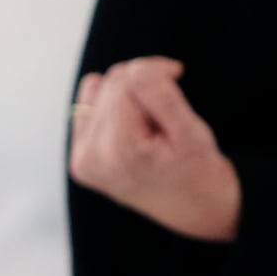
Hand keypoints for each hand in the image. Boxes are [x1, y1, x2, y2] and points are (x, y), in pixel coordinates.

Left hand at [70, 58, 239, 241]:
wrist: (192, 207)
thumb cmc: (197, 168)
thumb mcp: (192, 132)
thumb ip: (163, 96)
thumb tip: (137, 69)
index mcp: (120, 151)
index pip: (130, 80)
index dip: (158, 73)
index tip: (178, 77)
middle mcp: (92, 157)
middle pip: (112, 82)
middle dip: (143, 85)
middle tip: (167, 115)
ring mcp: (81, 159)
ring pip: (100, 88)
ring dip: (129, 95)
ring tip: (150, 125)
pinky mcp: (79, 158)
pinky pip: (89, 104)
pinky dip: (112, 105)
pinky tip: (133, 127)